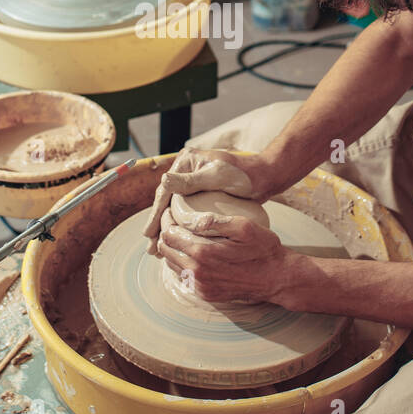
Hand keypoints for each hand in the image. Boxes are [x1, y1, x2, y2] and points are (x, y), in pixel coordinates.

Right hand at [141, 148, 271, 253]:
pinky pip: (185, 212)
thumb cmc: (244, 174)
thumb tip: (163, 181)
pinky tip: (176, 242)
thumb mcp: (217, 176)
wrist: (264, 177)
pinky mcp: (201, 194)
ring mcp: (193, 182)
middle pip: (166, 201)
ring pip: (174, 209)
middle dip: (158, 226)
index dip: (156, 214)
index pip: (165, 191)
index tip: (148, 233)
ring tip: (158, 251)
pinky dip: (179, 227)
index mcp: (185, 162)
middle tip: (150, 249)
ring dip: (166, 229)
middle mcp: (185, 171)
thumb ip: (191, 180)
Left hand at [155, 209, 293, 303]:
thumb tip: (191, 219)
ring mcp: (200, 286)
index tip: (170, 212)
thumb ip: (215, 221)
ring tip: (181, 235)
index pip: (169, 235)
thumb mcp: (244, 227)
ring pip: (172, 265)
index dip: (167, 220)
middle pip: (166, 250)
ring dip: (173, 250)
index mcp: (203, 253)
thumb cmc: (263, 249)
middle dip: (166, 234)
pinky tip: (193, 253)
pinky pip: (184, 277)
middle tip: (173, 222)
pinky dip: (183, 263)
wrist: (277, 278)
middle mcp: (197, 272)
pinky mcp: (206, 294)